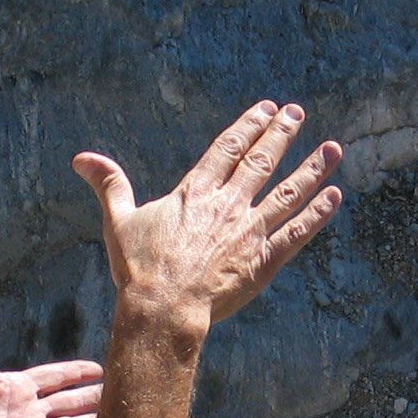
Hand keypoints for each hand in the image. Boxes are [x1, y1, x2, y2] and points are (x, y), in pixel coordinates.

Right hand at [73, 101, 341, 329]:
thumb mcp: (119, 222)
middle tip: (297, 113)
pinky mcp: (264, 260)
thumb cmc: (139, 269)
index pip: (228, 149)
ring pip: (288, 192)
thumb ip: (109, 185)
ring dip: (312, 168)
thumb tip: (82, 158)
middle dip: (281, 134)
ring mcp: (250, 231)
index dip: (249, 126)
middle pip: (261, 161)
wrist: (163, 309)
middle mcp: (228, 205)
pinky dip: (318, 214)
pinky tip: (335, 196)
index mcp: (196, 193)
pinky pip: (297, 232)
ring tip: (333, 147)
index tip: (267, 108)